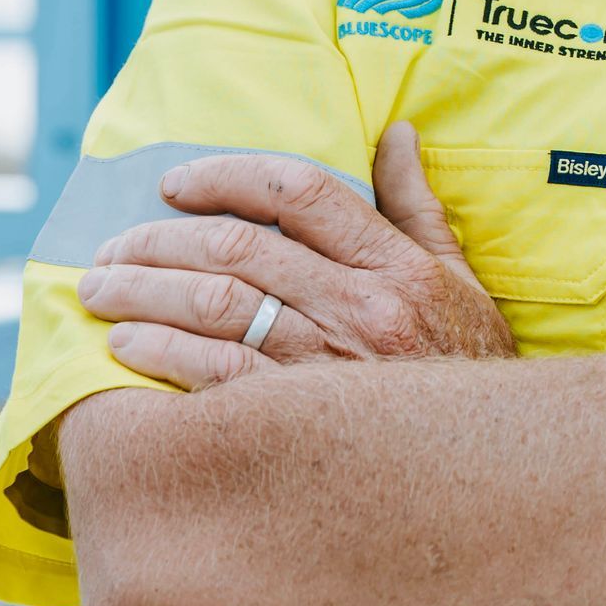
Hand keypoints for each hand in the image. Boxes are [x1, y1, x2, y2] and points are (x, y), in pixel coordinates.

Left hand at [76, 124, 514, 388]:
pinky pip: (215, 377)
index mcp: (396, 266)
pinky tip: (127, 344)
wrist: (504, 471)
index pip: (299, 190)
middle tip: (111, 245)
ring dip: (145, 290)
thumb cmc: (470, 371)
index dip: (226, 176)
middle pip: (239, 246)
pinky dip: (162, 352)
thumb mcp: (459, 281)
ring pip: (217, 305)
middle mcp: (361, 308)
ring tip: (100, 288)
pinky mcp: (300, 427)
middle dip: (159, 239)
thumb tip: (396, 134)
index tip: (175, 184)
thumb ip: (417, 208)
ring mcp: (329, 368)